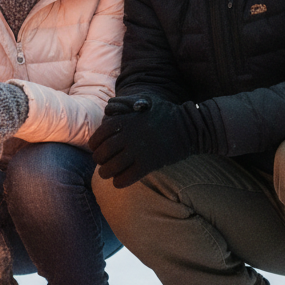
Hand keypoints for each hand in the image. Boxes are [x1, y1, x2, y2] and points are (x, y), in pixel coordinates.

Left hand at [90, 96, 206, 187]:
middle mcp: (128, 136)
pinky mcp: (149, 164)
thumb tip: (108, 108)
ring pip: (111, 168)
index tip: (96, 148)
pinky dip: (119, 182)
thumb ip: (125, 106)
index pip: (98, 136)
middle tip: (102, 162)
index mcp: (124, 121)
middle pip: (102, 153)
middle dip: (99, 160)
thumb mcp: (143, 103)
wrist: (190, 127)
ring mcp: (138, 151)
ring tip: (107, 173)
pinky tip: (119, 181)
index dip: (94, 144)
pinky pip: (126, 178)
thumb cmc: (165, 114)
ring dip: (105, 173)